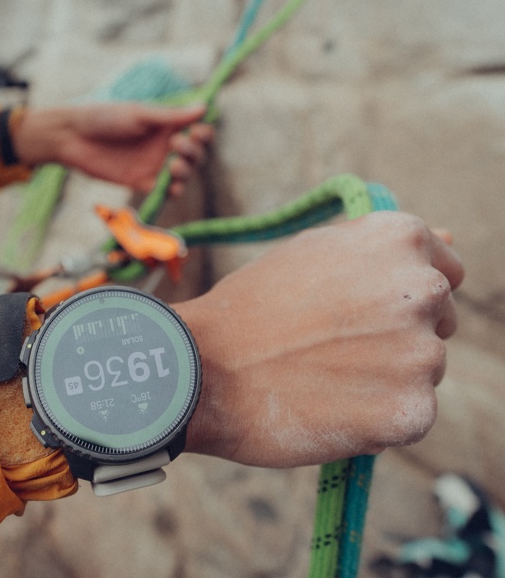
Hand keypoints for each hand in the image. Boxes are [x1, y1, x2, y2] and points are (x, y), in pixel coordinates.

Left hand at [13, 102, 212, 196]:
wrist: (73, 137)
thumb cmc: (104, 118)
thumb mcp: (140, 114)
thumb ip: (171, 116)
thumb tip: (204, 107)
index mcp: (165, 125)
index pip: (196, 131)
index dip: (202, 134)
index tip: (197, 132)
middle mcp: (163, 145)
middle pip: (194, 154)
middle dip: (193, 152)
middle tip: (176, 145)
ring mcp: (154, 164)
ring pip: (184, 173)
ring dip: (186, 171)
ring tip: (172, 164)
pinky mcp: (141, 182)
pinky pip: (165, 191)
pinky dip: (174, 190)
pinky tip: (173, 187)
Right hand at [176, 212, 463, 467]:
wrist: (205, 367)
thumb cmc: (252, 306)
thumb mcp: (313, 250)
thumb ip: (382, 247)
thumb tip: (451, 241)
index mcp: (397, 239)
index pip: (445, 271)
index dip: (402, 292)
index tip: (367, 309)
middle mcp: (420, 288)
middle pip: (437, 321)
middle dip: (398, 333)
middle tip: (333, 344)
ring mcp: (420, 352)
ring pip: (423, 370)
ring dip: (387, 377)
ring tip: (324, 374)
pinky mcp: (413, 411)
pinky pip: (410, 415)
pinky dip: (378, 418)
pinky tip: (330, 405)